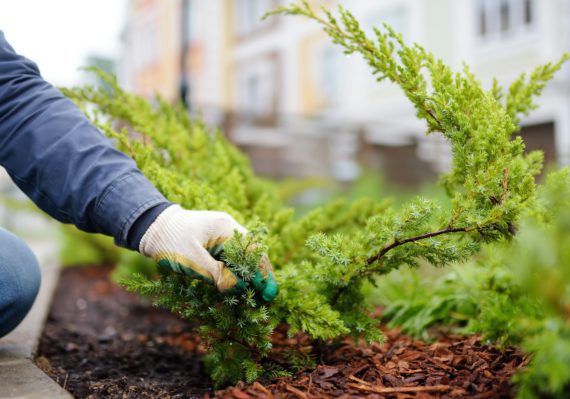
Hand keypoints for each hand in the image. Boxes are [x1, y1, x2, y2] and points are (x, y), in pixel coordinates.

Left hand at [139, 205, 276, 299]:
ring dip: (250, 275)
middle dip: (260, 275)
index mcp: (226, 228)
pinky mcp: (215, 242)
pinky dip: (237, 271)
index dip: (262, 272)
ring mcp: (222, 234)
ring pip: (243, 256)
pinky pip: (232, 257)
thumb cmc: (169, 240)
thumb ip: (215, 274)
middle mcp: (228, 229)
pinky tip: (240, 286)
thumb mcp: (191, 259)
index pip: (253, 250)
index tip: (267, 292)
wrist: (150, 227)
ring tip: (257, 295)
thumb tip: (236, 288)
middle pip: (252, 253)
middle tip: (267, 297)